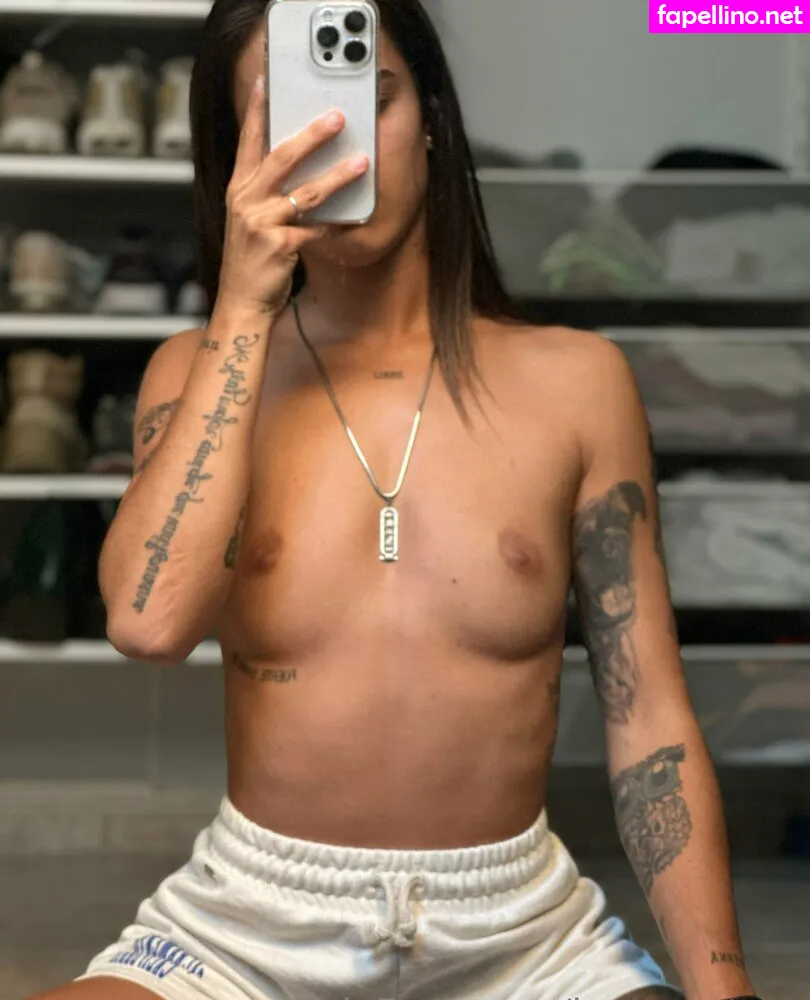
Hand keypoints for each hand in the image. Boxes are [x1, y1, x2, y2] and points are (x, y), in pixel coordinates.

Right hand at [215, 74, 368, 319]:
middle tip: (337, 117)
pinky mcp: (279, 246)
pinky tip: (352, 218)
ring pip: (305, 192)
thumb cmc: (251, 262)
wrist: (242, 302)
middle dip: (312, 135)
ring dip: (337, 176)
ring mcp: (261, 223)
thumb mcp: (252, 221)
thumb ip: (269, 195)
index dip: (256, 109)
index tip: (266, 81)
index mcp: (238, 189)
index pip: (248, 141)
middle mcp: (246, 200)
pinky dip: (335, 224)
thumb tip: (303, 172)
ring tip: (362, 163)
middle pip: (282, 157)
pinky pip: (316, 230)